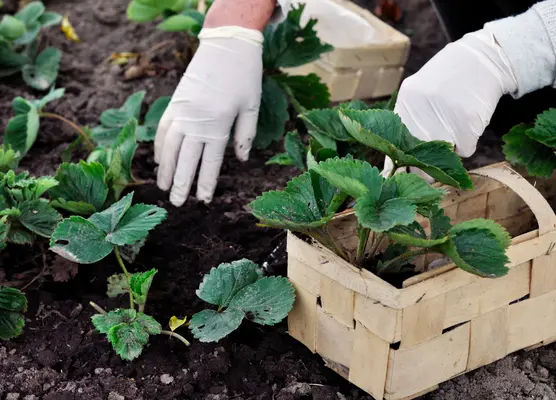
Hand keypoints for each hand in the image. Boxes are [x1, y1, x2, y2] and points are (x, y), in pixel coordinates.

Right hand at [155, 29, 262, 205]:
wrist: (227, 43)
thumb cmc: (245, 75)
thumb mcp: (252, 106)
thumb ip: (245, 136)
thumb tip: (240, 160)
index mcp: (219, 124)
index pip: (209, 162)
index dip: (205, 183)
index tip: (202, 200)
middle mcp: (197, 120)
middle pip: (186, 159)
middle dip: (181, 183)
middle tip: (176, 204)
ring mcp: (183, 111)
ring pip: (170, 146)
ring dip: (165, 168)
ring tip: (163, 187)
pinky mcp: (175, 101)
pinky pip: (163, 128)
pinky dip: (160, 146)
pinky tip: (159, 160)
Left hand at [383, 29, 517, 177]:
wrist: (482, 59)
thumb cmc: (445, 81)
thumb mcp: (418, 93)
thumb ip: (407, 121)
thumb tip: (394, 163)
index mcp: (406, 101)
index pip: (395, 144)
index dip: (399, 164)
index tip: (401, 176)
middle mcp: (422, 107)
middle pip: (417, 156)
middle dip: (422, 168)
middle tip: (427, 173)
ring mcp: (445, 114)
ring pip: (443, 155)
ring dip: (448, 152)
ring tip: (453, 128)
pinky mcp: (468, 121)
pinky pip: (465, 149)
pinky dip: (467, 143)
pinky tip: (468, 122)